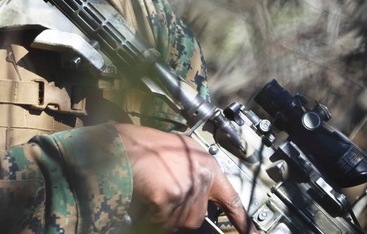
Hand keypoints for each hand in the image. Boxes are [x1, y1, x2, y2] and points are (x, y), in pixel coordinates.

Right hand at [114, 124, 252, 232]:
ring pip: (178, 221)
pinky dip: (150, 213)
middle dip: (178, 212)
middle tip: (162, 193)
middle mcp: (201, 177)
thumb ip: (195, 177)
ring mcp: (187, 188)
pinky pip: (161, 219)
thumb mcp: (181, 156)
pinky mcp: (171, 197)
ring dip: (162, 214)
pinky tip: (145, 194)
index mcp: (207, 165)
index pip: (231, 199)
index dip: (242, 221)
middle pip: (196, 217)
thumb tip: (197, 198)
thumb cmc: (145, 147)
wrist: (124, 145)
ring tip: (151, 189)